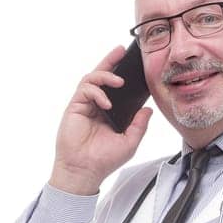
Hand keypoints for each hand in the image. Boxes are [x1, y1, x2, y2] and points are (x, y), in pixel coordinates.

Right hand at [50, 46, 152, 195]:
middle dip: (111, 61)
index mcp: (109, 112)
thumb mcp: (129, 142)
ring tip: (119, 81)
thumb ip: (139, 125)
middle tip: (121, 50)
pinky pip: (85, 89)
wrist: (85, 171)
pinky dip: (97, 92)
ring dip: (105, 75)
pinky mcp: (74, 107)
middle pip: (102, 76)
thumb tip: (148, 110)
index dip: (123, 74)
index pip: (116, 88)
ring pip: (92, 78)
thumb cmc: (104, 160)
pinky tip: (106, 102)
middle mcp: (96, 106)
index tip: (135, 65)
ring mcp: (84, 105)